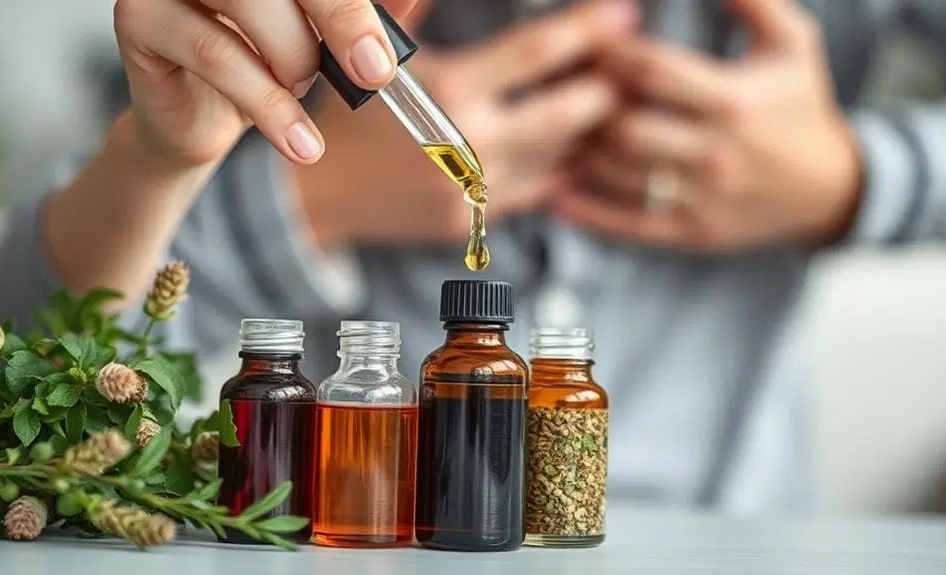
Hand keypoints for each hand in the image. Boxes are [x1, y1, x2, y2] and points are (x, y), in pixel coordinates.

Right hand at [113, 0, 420, 166]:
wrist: (203, 122)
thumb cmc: (267, 63)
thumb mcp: (328, 39)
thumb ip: (366, 14)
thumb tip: (413, 0)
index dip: (351, 2)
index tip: (385, 48)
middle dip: (340, 17)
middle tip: (374, 71)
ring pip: (248, 4)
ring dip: (294, 61)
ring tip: (304, 93)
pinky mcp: (140, 18)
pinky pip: (216, 54)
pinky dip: (270, 105)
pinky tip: (301, 143)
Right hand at [298, 0, 636, 247]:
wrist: (316, 194)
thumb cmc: (348, 115)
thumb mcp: (381, 53)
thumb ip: (416, 10)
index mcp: (444, 91)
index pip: (535, 53)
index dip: (586, 30)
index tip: (623, 16)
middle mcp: (465, 143)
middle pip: (566, 112)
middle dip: (606, 86)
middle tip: (629, 69)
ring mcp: (472, 190)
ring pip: (558, 157)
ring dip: (592, 130)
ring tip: (613, 106)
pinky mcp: (472, 223)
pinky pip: (535, 193)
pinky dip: (562, 167)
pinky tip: (578, 149)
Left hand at [558, 0, 862, 250]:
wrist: (832, 189)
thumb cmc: (802, 108)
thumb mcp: (794, 44)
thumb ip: (754, 1)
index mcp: (735, 101)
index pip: (653, 70)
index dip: (610, 52)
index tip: (589, 41)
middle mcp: (716, 153)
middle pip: (625, 127)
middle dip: (588, 103)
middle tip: (563, 87)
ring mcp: (702, 197)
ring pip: (619, 174)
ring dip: (581, 150)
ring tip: (559, 129)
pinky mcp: (692, 232)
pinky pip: (629, 224)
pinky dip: (587, 211)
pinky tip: (557, 192)